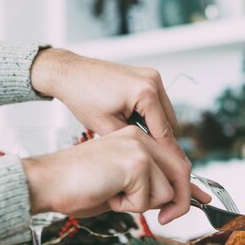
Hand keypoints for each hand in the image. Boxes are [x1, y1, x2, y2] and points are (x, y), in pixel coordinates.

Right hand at [21, 126, 205, 222]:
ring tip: (113, 194)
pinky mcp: (135, 162)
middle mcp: (140, 138)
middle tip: (165, 219)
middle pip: (181, 173)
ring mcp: (139, 147)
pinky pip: (149, 198)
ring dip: (142, 204)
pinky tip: (108, 194)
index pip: (175, 160)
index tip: (203, 200)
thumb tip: (176, 203)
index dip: (190, 185)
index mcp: (136, 139)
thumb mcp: (121, 187)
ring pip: (166, 191)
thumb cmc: (77, 187)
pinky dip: (129, 206)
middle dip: (178, 202)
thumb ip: (148, 188)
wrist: (47, 182)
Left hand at [30, 48, 208, 220]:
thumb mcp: (108, 128)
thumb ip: (135, 143)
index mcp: (145, 93)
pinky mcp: (147, 77)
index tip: (174, 171)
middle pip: (170, 123)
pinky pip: (157, 103)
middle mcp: (152, 81)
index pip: (165, 132)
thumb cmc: (82, 95)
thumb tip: (151, 157)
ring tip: (132, 135)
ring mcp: (151, 76)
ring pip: (165, 114)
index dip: (168, 154)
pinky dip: (149, 115)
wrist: (70, 73)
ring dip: (154, 126)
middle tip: (143, 153)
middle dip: (158, 139)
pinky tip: (131, 121)